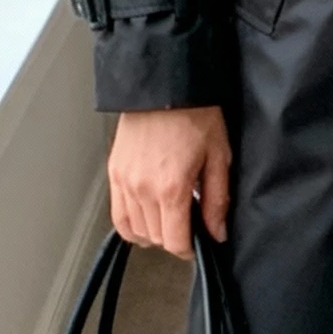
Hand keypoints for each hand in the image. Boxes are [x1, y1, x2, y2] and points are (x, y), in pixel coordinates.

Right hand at [108, 105, 230, 257]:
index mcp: (171, 187)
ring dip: (154, 231)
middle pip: (155, 238)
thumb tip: (216, 232)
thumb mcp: (219, 157)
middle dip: (174, 237)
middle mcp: (143, 189)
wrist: (165, 85)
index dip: (189, 249)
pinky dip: (131, 224)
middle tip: (188, 221)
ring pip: (135, 230)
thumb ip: (217, 201)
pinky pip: (118, 215)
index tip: (197, 242)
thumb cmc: (194, 114)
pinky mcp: (114, 173)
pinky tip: (146, 216)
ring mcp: (124, 182)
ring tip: (169, 215)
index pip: (174, 242)